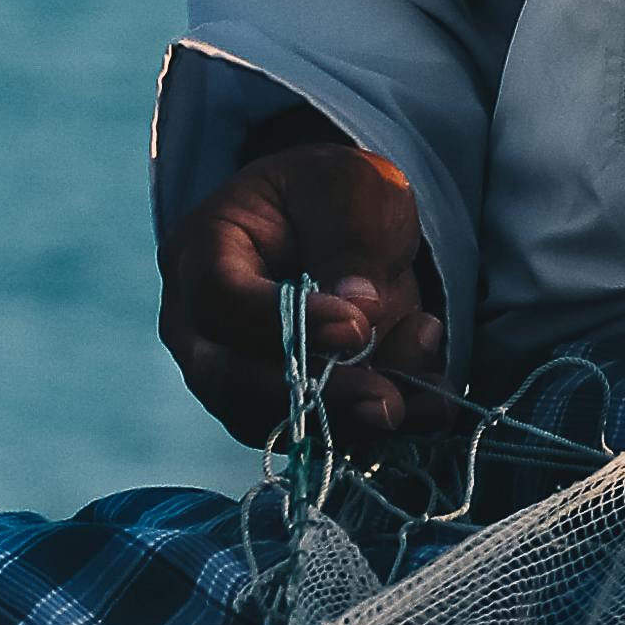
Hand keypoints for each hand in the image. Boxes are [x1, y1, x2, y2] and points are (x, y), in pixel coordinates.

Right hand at [160, 138, 446, 444]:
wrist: (335, 224)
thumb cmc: (331, 195)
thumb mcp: (351, 189)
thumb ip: (351, 238)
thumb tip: (362, 308)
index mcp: (203, 250)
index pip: (220, 300)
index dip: (282, 322)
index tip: (356, 325)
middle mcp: (199, 325)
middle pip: (232, 380)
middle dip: (318, 396)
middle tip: (388, 402)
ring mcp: (228, 375)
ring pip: (272, 422)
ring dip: (353, 419)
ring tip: (420, 393)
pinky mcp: (275, 407)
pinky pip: (313, 436)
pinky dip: (374, 429)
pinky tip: (425, 404)